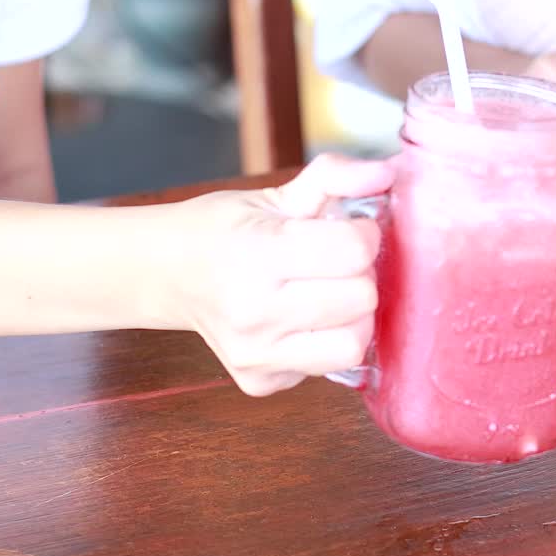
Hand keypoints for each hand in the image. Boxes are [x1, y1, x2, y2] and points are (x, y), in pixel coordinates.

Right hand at [166, 155, 393, 396]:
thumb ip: (335, 177)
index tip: (349, 230)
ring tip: (329, 295)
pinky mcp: (260, 382)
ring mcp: (256, 355)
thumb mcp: (276, 194)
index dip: (364, 235)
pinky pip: (326, 369)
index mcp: (257, 254)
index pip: (352, 251)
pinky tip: (304, 322)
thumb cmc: (224, 231)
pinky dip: (327, 343)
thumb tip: (386, 173)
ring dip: (353, 316)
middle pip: (360, 299)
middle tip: (337, 265)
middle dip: (360, 275)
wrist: (169, 274)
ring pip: (353, 344)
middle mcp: (254, 312)